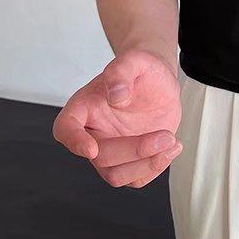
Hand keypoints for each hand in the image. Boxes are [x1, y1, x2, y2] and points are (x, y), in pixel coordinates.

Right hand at [53, 49, 182, 188]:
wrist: (159, 82)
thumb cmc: (142, 69)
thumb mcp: (136, 60)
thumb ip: (122, 70)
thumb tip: (117, 94)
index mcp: (84, 107)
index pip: (65, 128)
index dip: (74, 141)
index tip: (90, 148)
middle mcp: (93, 133)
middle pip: (100, 157)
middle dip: (134, 150)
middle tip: (165, 135)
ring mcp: (111, 149)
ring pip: (115, 175)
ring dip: (146, 163)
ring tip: (171, 140)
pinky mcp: (130, 160)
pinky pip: (135, 179)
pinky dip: (156, 167)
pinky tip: (173, 146)